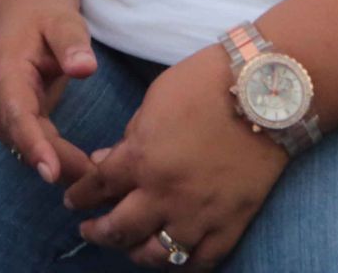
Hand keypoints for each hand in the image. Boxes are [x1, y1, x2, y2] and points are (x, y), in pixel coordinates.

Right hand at [0, 0, 98, 186]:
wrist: (21, 17)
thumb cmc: (45, 18)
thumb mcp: (62, 21)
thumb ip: (72, 43)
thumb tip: (85, 68)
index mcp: (7, 73)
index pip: (17, 114)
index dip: (33, 144)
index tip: (51, 172)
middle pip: (24, 138)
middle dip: (57, 161)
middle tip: (96, 177)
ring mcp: (2, 113)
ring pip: (28, 147)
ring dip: (58, 164)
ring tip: (96, 176)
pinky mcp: (12, 122)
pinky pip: (33, 145)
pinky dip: (56, 158)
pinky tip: (84, 167)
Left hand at [65, 44, 287, 268]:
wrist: (264, 91)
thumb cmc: (205, 83)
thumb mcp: (153, 101)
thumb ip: (128, 137)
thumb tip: (105, 162)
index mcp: (142, 159)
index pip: (98, 187)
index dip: (80, 196)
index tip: (72, 200)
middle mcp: (166, 194)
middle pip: (120, 229)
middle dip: (97, 232)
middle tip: (89, 230)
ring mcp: (200, 214)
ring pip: (157, 254)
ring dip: (135, 252)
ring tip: (128, 246)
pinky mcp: (231, 223)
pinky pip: (201, 260)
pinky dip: (183, 264)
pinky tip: (172, 257)